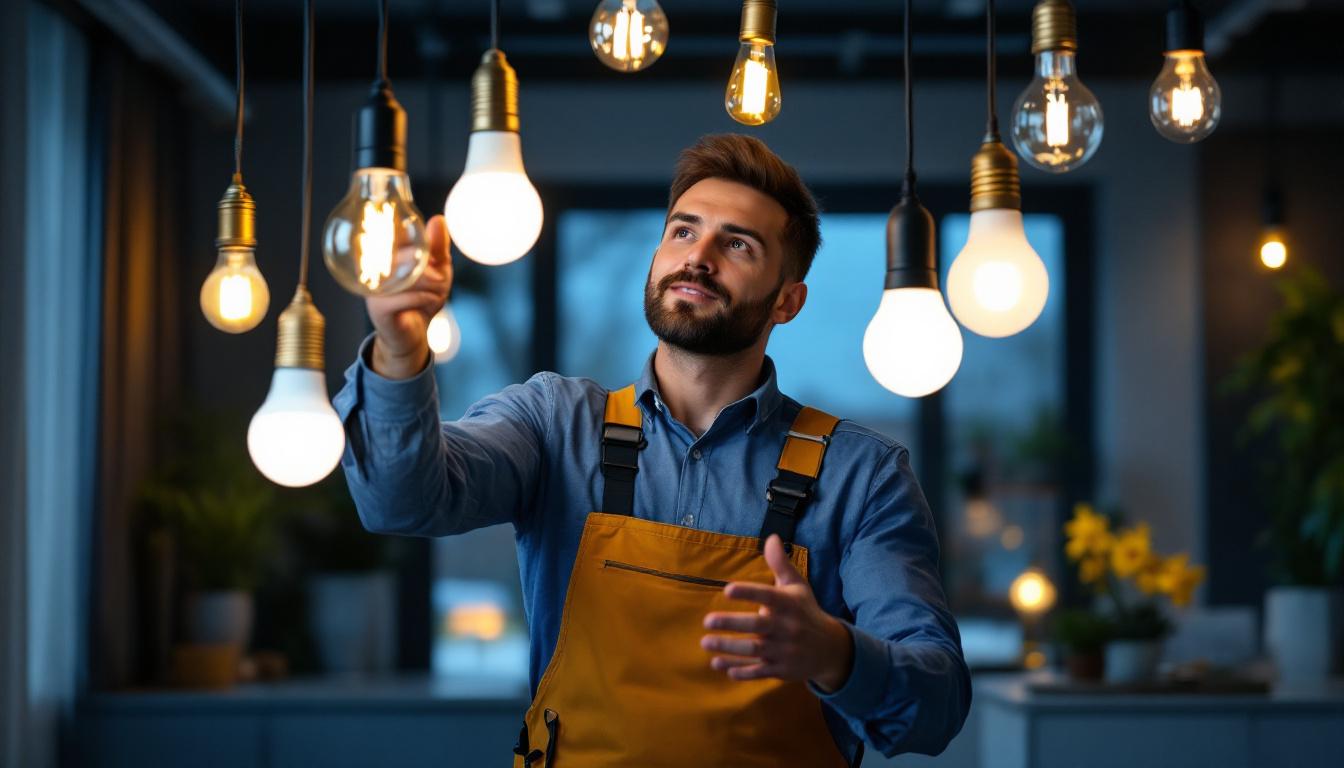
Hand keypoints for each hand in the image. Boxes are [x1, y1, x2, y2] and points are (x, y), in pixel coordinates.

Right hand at [368, 215, 451, 379]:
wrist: (414, 335)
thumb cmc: (422, 299)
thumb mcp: (438, 271)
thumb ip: (438, 247)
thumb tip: (438, 219)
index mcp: (387, 255)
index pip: (390, 232)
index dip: (400, 226)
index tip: (414, 229)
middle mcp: (375, 268)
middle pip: (399, 254)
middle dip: (427, 265)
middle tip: (441, 277)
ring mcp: (374, 288)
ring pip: (401, 275)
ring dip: (427, 282)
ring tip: (438, 290)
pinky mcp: (378, 308)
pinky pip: (400, 297)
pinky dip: (421, 297)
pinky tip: (430, 301)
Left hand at [701, 534, 854, 691]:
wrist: (830, 650)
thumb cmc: (806, 612)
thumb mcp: (797, 586)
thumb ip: (780, 564)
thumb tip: (771, 537)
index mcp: (789, 604)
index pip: (768, 596)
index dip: (748, 593)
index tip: (727, 590)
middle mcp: (787, 628)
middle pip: (758, 626)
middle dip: (732, 624)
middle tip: (707, 621)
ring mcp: (784, 651)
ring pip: (754, 650)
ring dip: (729, 648)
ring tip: (706, 643)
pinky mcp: (781, 670)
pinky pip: (759, 671)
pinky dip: (740, 671)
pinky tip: (719, 665)